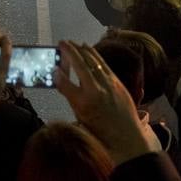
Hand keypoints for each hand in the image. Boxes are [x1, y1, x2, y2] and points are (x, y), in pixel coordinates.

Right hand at [55, 41, 150, 165]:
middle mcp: (96, 91)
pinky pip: (104, 65)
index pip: (66, 82)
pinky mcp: (118, 83)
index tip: (53, 65)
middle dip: (70, 51)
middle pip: (81, 65)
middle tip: (63, 42)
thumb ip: (70, 95)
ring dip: (83, 50)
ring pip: (94, 62)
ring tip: (74, 43)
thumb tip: (59, 77)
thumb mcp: (80, 116)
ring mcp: (109, 86)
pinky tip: (89, 50)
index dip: (58, 72)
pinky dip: (95, 55)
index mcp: (83, 103)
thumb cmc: (100, 132)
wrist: (126, 138)